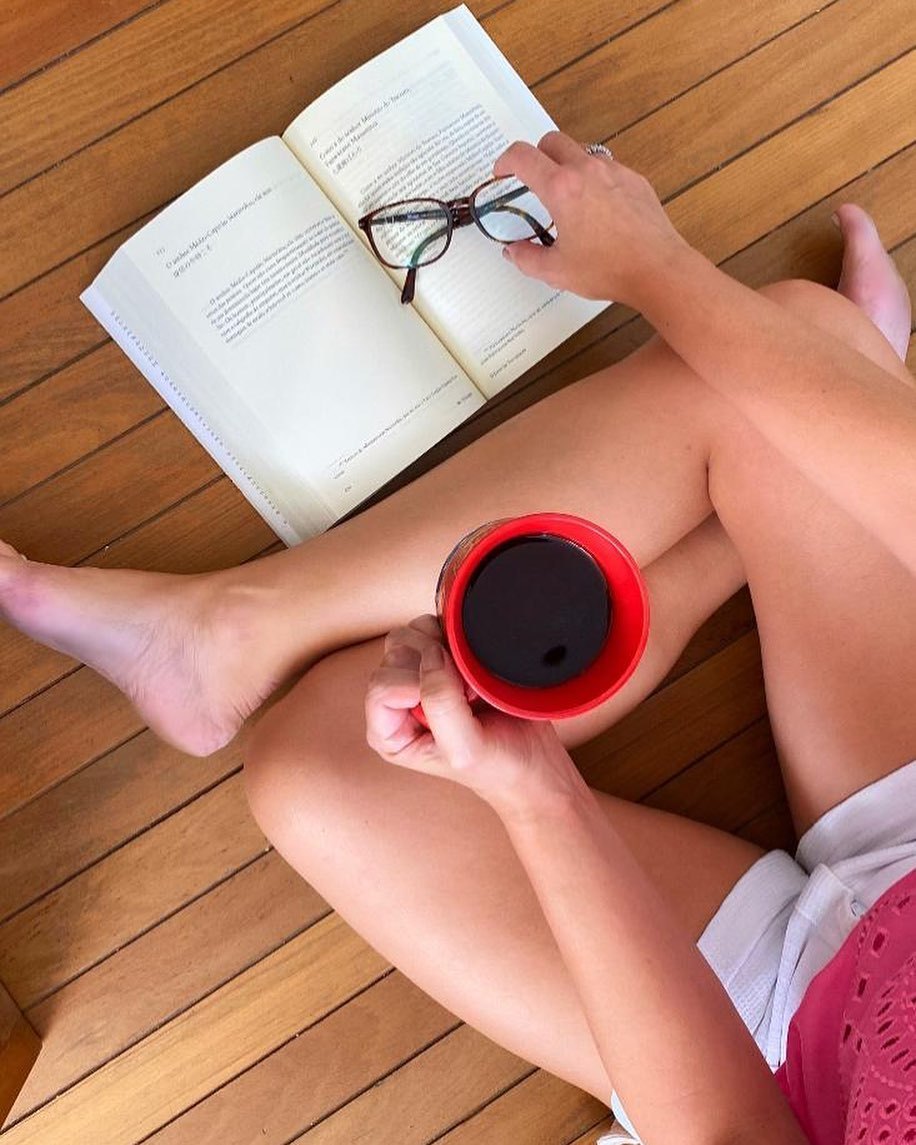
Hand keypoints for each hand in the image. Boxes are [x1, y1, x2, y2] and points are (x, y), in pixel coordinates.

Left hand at [365, 615, 586, 819]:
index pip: (381, 688)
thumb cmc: (497, 764)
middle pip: (394, 656)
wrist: (534, 757)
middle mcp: (396, 702)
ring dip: (443, 649)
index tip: (455, 701)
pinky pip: (435, 626)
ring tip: (469, 681)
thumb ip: (441, 706)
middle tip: (465, 694)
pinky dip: (456, 638)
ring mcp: (416, 677)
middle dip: (432, 666)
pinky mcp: (441, 658)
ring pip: (410, 637)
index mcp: (388, 732)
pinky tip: (473, 667)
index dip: (418, 686)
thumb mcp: (466, 749)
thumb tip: (431, 656)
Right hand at [494, 131, 688, 304]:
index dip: (505, 160)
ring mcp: (614, 171)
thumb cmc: (609, 269)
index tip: (502, 171)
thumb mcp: (557, 271)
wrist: (658, 269)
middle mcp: (586, 170)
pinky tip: (597, 207)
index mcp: (561, 189)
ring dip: (566, 164)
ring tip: (566, 195)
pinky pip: (607, 167)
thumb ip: (527, 258)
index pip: (523, 156)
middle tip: (532, 179)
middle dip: (536, 155)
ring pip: (581, 151)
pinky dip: (594, 178)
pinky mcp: (634, 180)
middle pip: (552, 141)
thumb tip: (513, 251)